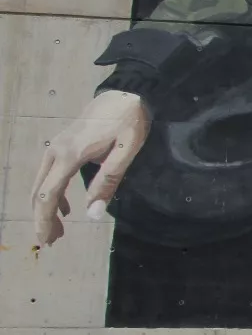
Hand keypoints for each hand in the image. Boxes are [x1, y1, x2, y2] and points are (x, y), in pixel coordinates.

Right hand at [33, 90, 149, 245]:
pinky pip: (49, 174)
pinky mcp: (61, 145)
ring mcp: (56, 146)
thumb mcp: (126, 152)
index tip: (45, 239)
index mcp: (70, 154)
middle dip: (42, 218)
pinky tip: (64, 207)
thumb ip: (108, 182)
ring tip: (58, 229)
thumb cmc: (129, 121)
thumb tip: (92, 213)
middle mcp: (56, 151)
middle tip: (51, 241)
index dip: (43, 219)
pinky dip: (53, 193)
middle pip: (39, 192)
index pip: (48, 194)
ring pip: (41, 183)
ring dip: (46, 208)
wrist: (125, 93)